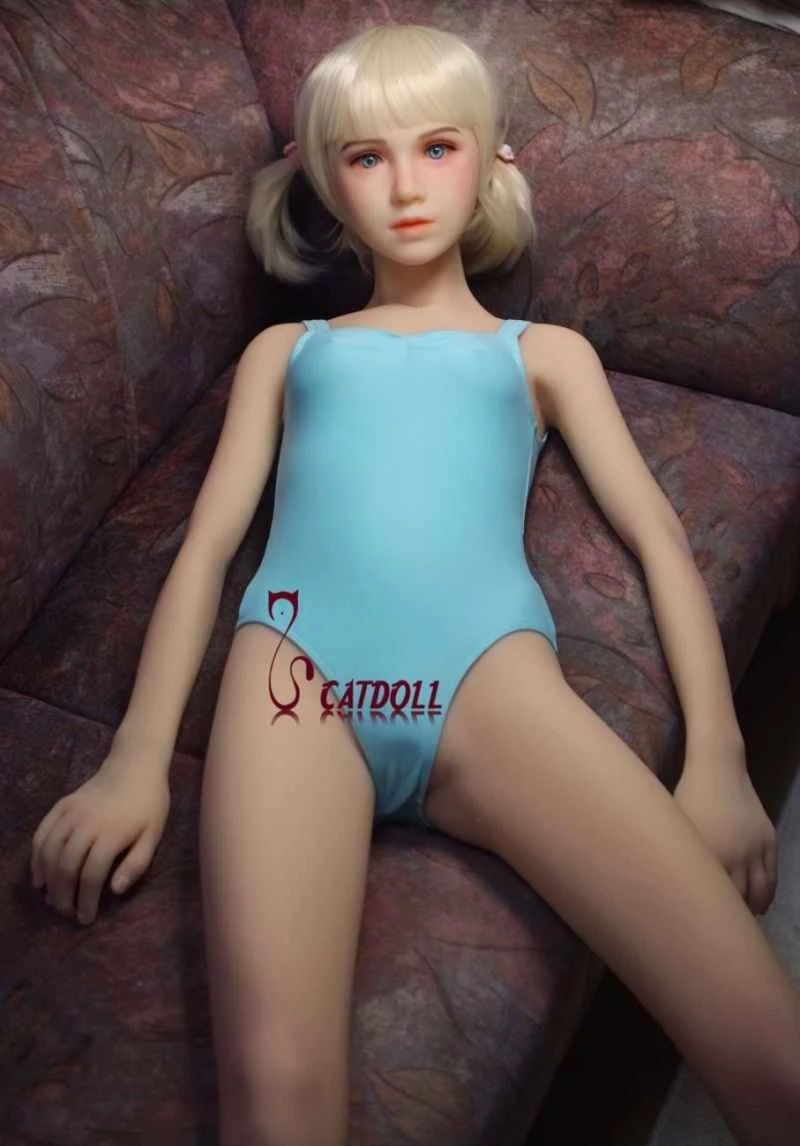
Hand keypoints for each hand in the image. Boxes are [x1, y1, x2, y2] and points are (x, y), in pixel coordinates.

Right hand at [30, 744, 170, 925]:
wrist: (134, 766)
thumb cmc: (148, 804)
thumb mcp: (153, 834)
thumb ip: (136, 864)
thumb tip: (114, 891)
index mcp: (111, 834)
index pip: (90, 876)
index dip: (85, 901)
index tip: (86, 918)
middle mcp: (86, 824)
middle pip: (65, 867)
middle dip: (63, 896)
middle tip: (67, 913)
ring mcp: (70, 813)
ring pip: (49, 852)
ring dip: (47, 881)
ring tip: (52, 900)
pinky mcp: (61, 806)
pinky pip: (41, 834)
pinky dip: (36, 857)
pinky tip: (39, 876)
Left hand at [672, 748, 776, 915]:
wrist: (717, 768)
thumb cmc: (687, 798)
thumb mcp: (676, 830)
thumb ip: (681, 860)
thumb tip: (673, 890)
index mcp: (707, 855)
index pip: (713, 898)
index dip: (709, 917)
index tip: (703, 931)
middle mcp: (734, 856)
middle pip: (739, 900)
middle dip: (732, 918)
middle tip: (722, 931)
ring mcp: (754, 848)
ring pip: (761, 891)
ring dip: (753, 908)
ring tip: (743, 921)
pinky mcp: (768, 839)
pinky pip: (772, 874)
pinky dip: (767, 893)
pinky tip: (760, 905)